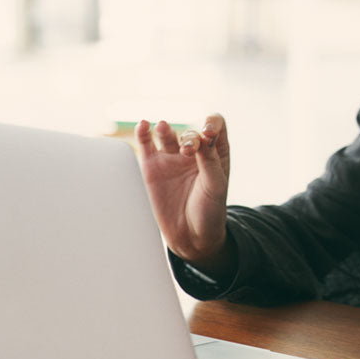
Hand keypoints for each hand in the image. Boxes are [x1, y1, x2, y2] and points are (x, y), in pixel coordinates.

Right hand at [136, 114, 231, 274]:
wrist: (191, 236)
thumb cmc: (210, 211)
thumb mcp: (216, 185)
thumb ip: (210, 160)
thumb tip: (204, 134)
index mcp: (216, 152)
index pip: (215, 125)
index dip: (211, 122)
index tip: (207, 133)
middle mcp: (194, 151)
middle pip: (191, 131)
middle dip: (190, 137)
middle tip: (188, 150)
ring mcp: (172, 158)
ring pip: (167, 134)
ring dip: (166, 129)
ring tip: (163, 127)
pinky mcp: (153, 167)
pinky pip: (146, 144)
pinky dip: (143, 133)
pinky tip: (143, 125)